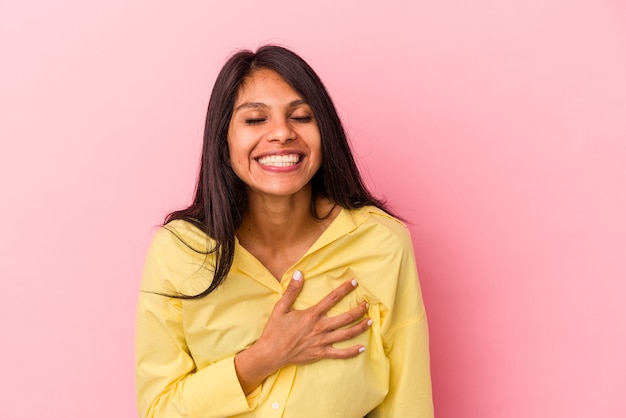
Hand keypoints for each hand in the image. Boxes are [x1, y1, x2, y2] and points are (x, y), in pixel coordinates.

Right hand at [234, 270, 370, 393]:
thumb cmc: (275, 330)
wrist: (270, 353)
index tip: (354, 282)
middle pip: (345, 317)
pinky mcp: (321, 353)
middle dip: (359, 310)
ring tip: (370, 321)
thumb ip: (292, 290)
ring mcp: (322, 342)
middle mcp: (320, 328)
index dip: (345, 289)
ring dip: (360, 327)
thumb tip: (299, 273)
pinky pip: (340, 354)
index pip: (332, 298)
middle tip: (367, 304)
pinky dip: (352, 351)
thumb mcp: (281, 307)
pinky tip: (362, 348)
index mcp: (311, 315)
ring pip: (346, 334)